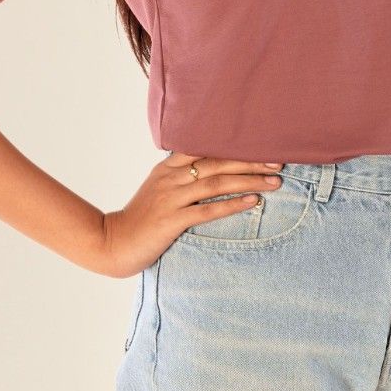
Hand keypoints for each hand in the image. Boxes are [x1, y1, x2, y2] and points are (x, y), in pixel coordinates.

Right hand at [93, 152, 285, 277]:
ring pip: (216, 183)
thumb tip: (212, 170)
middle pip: (217, 163)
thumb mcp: (159, 190)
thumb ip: (181, 177)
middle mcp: (170, 178)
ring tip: (274, 182)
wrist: (112, 243)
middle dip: (251, 162)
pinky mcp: (171, 221)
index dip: (237, 148)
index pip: (207, 149)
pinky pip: (207, 210)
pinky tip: (253, 202)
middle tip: (278, 163)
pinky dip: (232, 205)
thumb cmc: (141, 219)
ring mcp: (170, 199)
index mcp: (167, 168)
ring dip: (248, 182)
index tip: (264, 148)